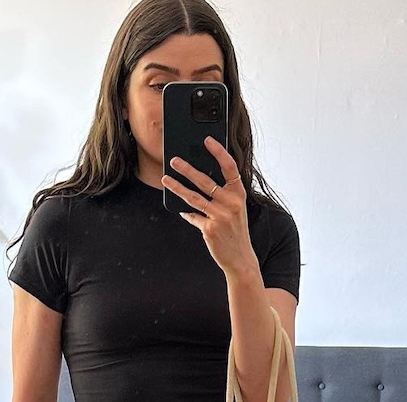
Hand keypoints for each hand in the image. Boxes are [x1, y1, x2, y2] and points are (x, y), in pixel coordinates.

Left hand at [162, 136, 258, 279]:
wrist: (240, 257)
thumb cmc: (235, 230)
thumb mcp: (235, 209)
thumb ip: (222, 195)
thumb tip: (199, 181)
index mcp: (238, 194)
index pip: (229, 167)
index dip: (218, 152)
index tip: (207, 140)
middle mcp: (231, 203)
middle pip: (205, 181)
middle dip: (187, 169)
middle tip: (174, 160)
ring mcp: (220, 216)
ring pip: (193, 197)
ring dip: (177, 187)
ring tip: (166, 179)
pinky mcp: (209, 229)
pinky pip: (192, 216)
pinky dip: (186, 214)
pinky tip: (180, 210)